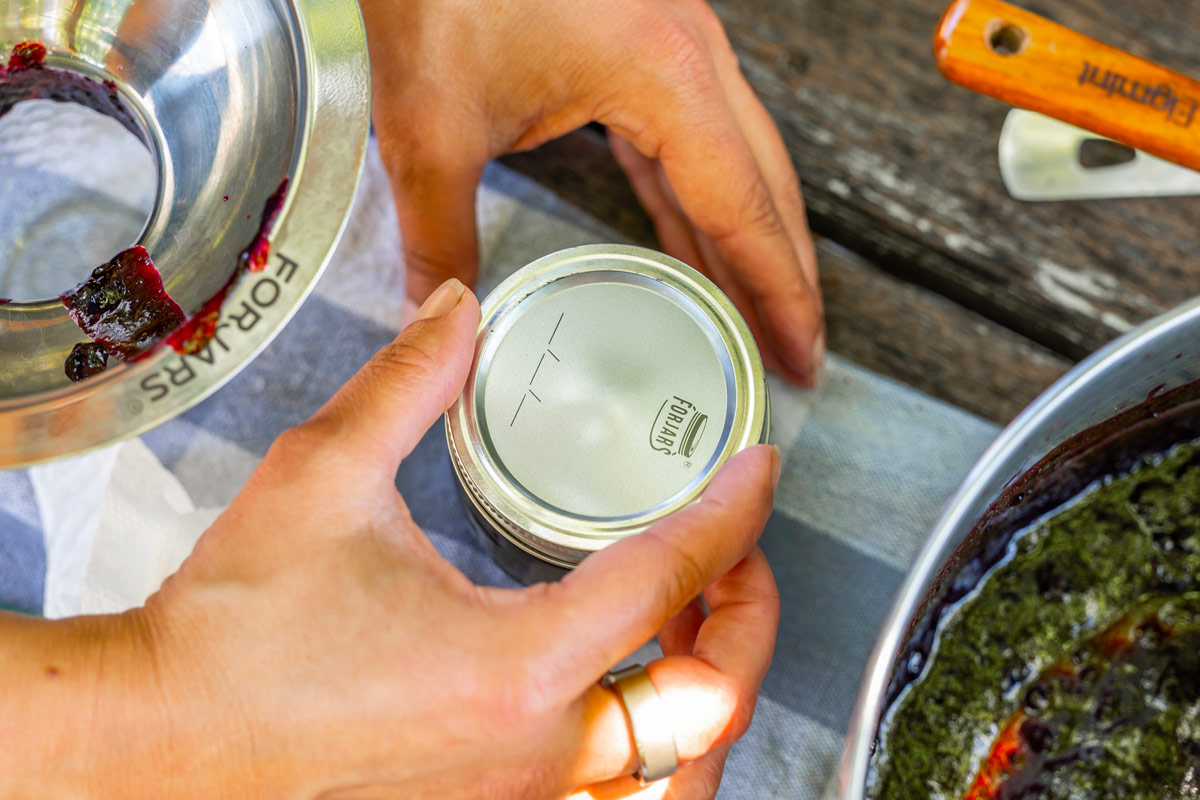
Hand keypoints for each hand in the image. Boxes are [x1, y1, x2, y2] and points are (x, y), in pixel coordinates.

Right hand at [2, 279, 779, 797]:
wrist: (162, 740)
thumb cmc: (234, 630)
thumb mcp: (322, 477)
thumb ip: (407, 383)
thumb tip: (455, 310)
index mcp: (514, 665)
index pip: (667, 579)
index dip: (731, 515)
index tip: (757, 470)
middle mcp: (534, 753)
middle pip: (709, 703)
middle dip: (751, 621)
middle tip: (742, 556)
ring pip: (675, 779)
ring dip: (708, 697)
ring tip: (698, 626)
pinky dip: (652, 755)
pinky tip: (628, 695)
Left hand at [361, 0, 824, 385]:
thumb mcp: (433, 126)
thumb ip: (442, 235)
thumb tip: (441, 315)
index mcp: (666, 77)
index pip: (746, 210)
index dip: (778, 293)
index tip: (800, 352)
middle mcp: (691, 55)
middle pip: (765, 187)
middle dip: (782, 276)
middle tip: (790, 352)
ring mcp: (674, 43)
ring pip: (735, 162)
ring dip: (745, 240)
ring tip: (752, 315)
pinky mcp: (642, 42)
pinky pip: (689, 139)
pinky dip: (696, 200)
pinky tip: (693, 245)